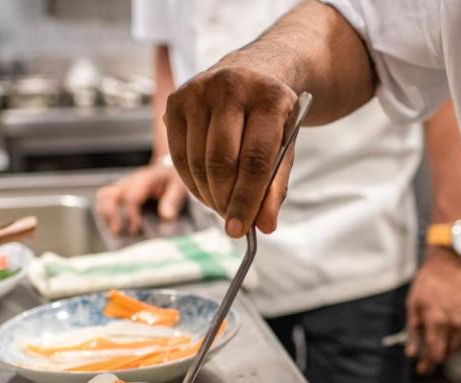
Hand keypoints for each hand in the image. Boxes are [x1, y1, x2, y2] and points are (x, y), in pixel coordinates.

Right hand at [95, 164, 187, 234]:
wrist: (167, 168)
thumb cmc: (172, 179)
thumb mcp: (178, 187)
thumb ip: (172, 201)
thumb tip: (166, 217)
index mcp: (144, 180)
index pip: (131, 198)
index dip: (132, 215)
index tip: (136, 229)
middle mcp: (129, 182)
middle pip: (110, 196)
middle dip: (112, 216)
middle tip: (119, 232)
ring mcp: (122, 185)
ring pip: (103, 197)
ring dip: (105, 215)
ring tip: (115, 230)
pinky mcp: (118, 190)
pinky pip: (104, 199)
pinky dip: (106, 212)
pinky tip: (116, 224)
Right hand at [164, 66, 299, 236]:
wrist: (250, 75)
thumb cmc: (269, 118)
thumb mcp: (284, 146)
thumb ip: (276, 185)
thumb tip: (264, 225)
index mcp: (270, 97)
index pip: (256, 160)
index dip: (247, 200)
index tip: (242, 229)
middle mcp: (232, 87)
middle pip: (222, 161)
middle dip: (225, 200)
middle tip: (232, 221)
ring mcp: (199, 91)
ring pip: (196, 161)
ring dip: (208, 195)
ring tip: (222, 206)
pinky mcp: (176, 100)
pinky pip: (177, 155)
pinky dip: (191, 182)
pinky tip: (206, 191)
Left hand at [405, 248, 460, 373]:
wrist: (451, 265)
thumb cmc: (429, 282)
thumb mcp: (413, 305)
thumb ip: (413, 331)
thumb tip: (412, 353)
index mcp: (436, 321)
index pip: (434, 353)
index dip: (427, 364)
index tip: (421, 369)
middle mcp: (454, 324)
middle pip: (446, 354)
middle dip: (434, 358)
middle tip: (426, 357)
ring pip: (457, 349)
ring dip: (447, 350)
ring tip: (438, 343)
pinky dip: (460, 343)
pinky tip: (451, 338)